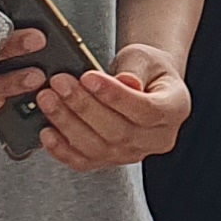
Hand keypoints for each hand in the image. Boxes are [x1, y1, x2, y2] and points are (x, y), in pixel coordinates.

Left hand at [37, 42, 189, 170]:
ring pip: (98, 149)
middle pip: (118, 132)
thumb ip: (136, 69)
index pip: (145, 110)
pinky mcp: (110, 161)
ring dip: (67, 124)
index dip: (115, 96)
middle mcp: (157, 139)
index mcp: (174, 110)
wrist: (142, 83)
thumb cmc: (145, 68)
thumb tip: (127, 83)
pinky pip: (84, 163)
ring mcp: (133, 154)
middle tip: (58, 83)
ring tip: (47, 98)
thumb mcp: (146, 57)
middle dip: (83, 106)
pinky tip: (46, 131)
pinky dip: (62, 150)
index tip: (88, 77)